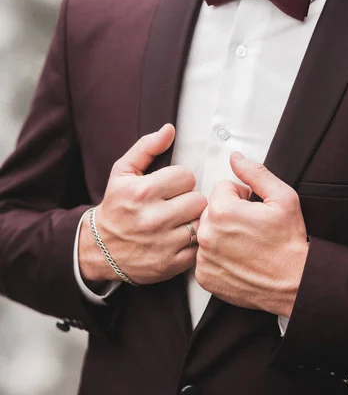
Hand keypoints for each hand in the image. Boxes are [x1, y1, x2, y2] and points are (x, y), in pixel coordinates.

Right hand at [79, 124, 206, 284]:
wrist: (100, 248)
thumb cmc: (115, 207)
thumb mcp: (123, 172)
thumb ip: (146, 147)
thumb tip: (169, 130)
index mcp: (142, 192)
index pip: (186, 176)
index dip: (181, 180)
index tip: (172, 187)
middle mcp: (152, 218)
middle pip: (198, 200)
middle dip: (190, 199)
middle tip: (178, 203)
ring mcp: (162, 243)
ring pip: (201, 223)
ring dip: (194, 220)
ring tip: (181, 219)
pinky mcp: (169, 264)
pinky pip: (198, 247)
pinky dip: (194, 242)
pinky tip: (180, 237)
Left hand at [195, 152, 307, 316]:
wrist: (295, 283)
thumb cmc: (289, 243)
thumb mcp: (282, 197)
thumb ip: (255, 173)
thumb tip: (236, 158)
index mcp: (223, 211)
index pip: (222, 188)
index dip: (242, 196)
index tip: (254, 210)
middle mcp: (208, 235)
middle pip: (212, 210)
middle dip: (229, 214)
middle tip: (252, 227)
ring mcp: (204, 258)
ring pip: (208, 232)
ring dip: (222, 234)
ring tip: (246, 244)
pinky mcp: (205, 277)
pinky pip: (205, 256)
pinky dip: (218, 257)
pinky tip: (238, 259)